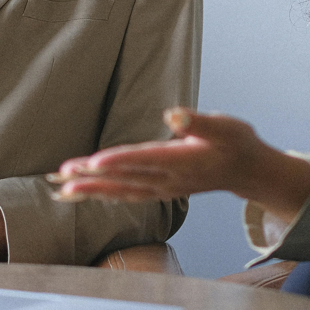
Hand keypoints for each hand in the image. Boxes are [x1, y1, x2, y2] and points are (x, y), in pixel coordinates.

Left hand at [48, 108, 309, 222]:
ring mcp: (164, 188)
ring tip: (63, 188)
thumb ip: (198, 122)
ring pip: (122, 191)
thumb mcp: (225, 126)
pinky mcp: (162, 191)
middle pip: (125, 178)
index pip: (144, 160)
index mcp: (182, 161)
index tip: (93, 162)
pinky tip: (87, 193)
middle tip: (62, 174)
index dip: (118, 162)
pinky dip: (106, 195)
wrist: (247, 171)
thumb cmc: (236, 143)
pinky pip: (128, 195)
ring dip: (92, 189)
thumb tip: (172, 114)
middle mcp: (170, 179)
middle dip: (92, 177)